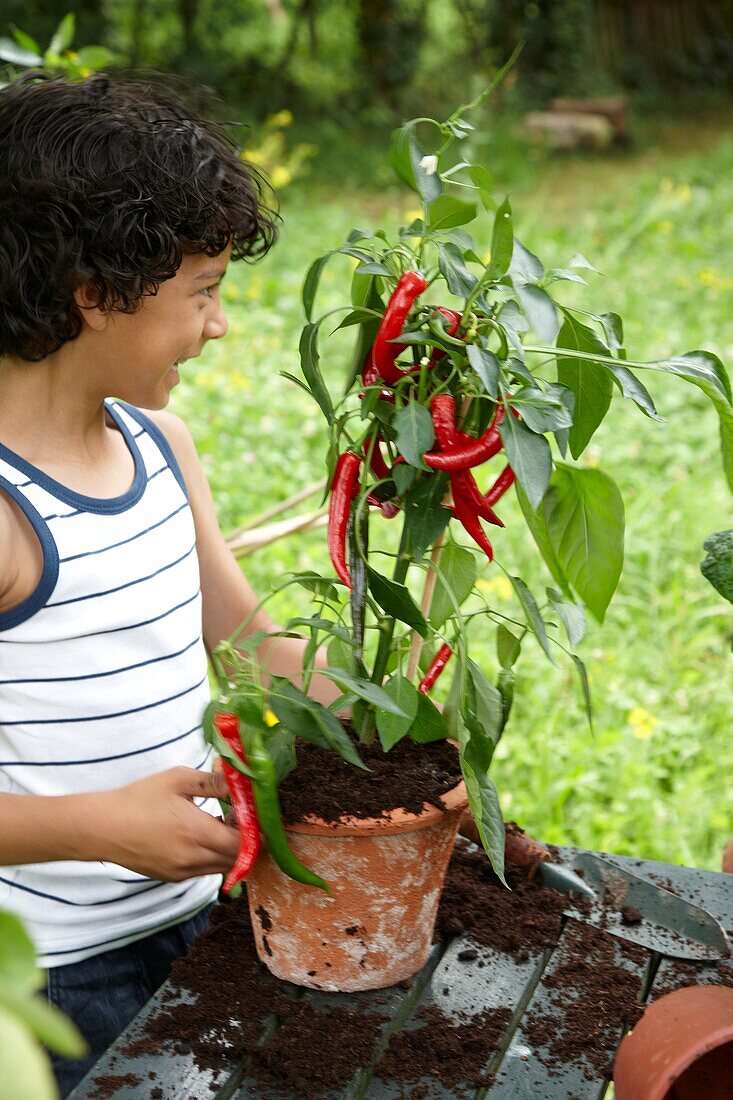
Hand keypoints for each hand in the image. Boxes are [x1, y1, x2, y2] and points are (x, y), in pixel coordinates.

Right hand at [91, 767, 239, 881]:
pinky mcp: (172, 877)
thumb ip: (213, 782)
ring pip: (221, 867)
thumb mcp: (178, 780)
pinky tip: (198, 835)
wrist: (104, 827)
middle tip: (238, 817)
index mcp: (198, 833)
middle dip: (245, 840)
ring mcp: (182, 872)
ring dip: (228, 849)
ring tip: (217, 823)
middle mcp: (193, 859)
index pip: (244, 844)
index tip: (251, 814)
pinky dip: (211, 856)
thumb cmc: (139, 799)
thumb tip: (239, 782)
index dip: (254, 831)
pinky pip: (204, 870)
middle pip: (237, 859)